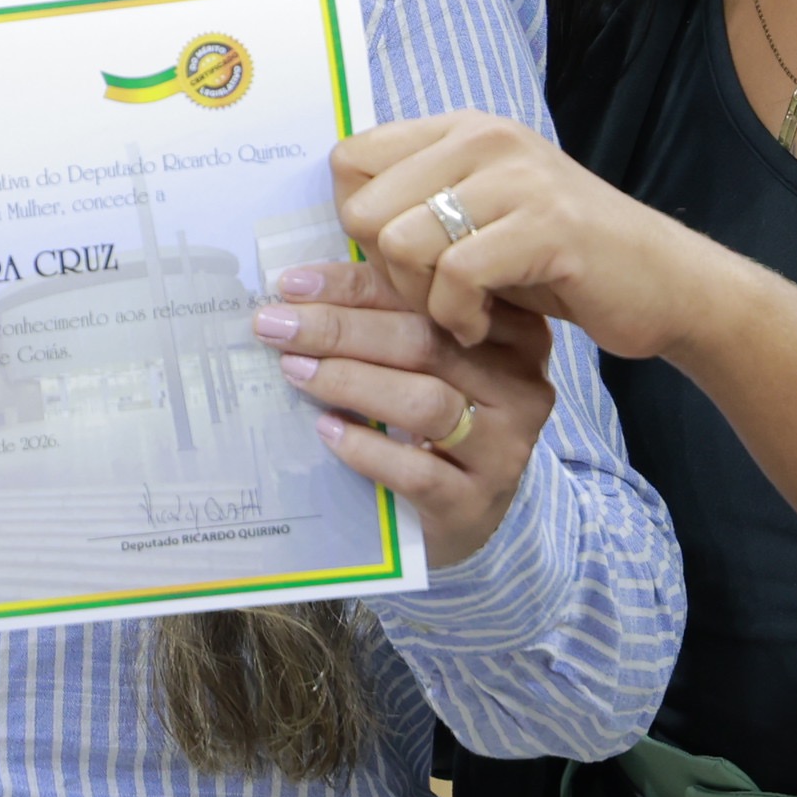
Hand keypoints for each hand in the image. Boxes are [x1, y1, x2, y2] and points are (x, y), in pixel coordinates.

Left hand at [255, 272, 554, 567]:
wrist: (461, 513)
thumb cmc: (431, 418)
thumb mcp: (419, 360)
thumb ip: (381, 316)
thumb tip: (299, 286)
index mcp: (509, 329)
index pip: (425, 294)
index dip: (353, 283)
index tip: (291, 284)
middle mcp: (519, 383)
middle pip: (424, 342)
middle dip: (340, 329)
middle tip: (276, 325)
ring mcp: (506, 446)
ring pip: (425, 401)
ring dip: (350, 381)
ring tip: (295, 371)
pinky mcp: (479, 501)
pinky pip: (419, 471)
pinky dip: (367, 448)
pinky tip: (328, 430)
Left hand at [328, 110, 754, 362]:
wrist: (663, 283)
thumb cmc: (557, 258)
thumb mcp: (479, 215)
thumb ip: (416, 203)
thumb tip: (337, 220)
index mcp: (460, 129)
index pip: (348, 159)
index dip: (356, 222)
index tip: (395, 261)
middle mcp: (485, 139)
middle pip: (362, 205)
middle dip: (383, 271)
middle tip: (428, 298)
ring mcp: (518, 178)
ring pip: (398, 240)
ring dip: (419, 298)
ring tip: (458, 313)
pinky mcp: (546, 226)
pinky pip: (454, 275)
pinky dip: (458, 316)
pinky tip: (483, 326)